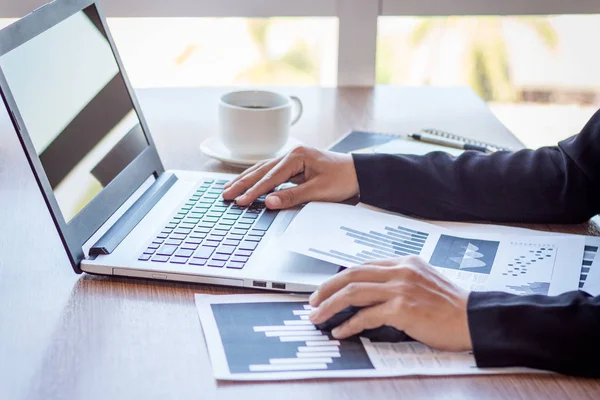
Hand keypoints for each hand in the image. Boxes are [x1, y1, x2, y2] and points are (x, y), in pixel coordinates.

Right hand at [222, 146, 358, 208]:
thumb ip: (292, 196)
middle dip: (243, 183)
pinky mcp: (294, 166)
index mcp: (297, 156)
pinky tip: (247, 183)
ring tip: (229, 189)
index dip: (255, 191)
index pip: (270, 177)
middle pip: (261, 170)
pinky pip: (271, 172)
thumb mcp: (318, 191)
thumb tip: (268, 202)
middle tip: (226, 195)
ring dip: (246, 180)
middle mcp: (292, 154)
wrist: (359, 173)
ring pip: (263, 169)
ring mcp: (292, 159)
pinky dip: (258, 178)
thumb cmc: (343, 180)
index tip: (242, 202)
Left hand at [308, 256, 472, 351]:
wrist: (474, 318)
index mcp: (404, 262)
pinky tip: (340, 331)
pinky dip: (349, 324)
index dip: (340, 278)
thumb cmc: (451, 306)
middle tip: (312, 301)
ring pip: (353, 292)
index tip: (327, 289)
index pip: (363, 266)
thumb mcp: (423, 282)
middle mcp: (400, 270)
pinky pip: (366, 315)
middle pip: (351, 275)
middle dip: (326, 289)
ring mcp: (401, 288)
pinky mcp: (403, 308)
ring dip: (330, 305)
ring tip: (317, 316)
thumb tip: (369, 294)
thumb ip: (398, 282)